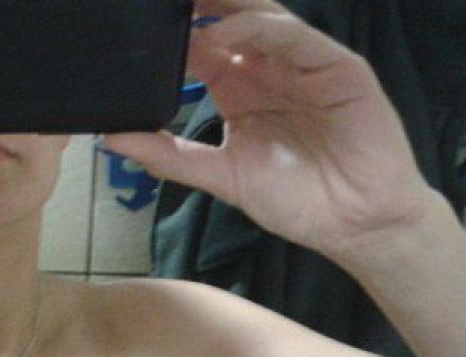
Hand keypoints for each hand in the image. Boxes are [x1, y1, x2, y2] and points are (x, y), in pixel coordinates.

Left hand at [102, 0, 437, 262]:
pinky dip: (261, 28)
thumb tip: (110, 140)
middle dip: (196, 3)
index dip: (169, 33)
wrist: (355, 225)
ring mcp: (303, 64)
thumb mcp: (221, 177)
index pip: (199, 46)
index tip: (131, 24)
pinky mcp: (337, 67)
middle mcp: (268, 69)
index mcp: (239, 89)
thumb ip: (169, 157)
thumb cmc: (295, 200)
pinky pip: (297, 38)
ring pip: (261, 16)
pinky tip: (228, 29)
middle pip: (228, 18)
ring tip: (184, 1)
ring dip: (223, 4)